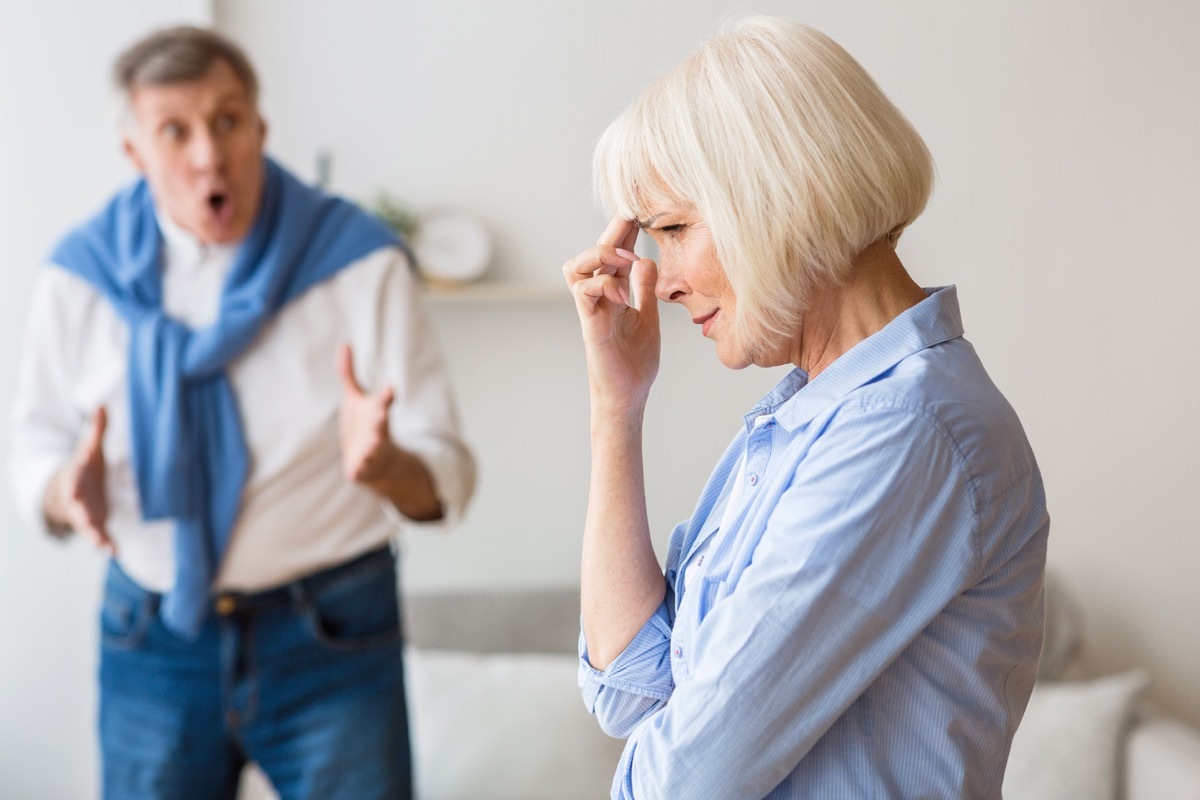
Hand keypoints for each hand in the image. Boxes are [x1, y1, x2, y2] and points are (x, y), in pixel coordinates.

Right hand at [44, 406, 113, 553]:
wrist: (71, 491)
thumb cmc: (85, 468)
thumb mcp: (90, 449)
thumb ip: (97, 430)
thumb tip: (101, 404)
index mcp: (75, 479)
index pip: (72, 481)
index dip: (72, 485)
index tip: (73, 488)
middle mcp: (78, 500)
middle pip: (77, 508)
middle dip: (82, 514)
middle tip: (87, 519)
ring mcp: (85, 515)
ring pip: (87, 528)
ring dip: (95, 536)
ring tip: (103, 546)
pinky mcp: (96, 526)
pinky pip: (100, 538)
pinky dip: (106, 545)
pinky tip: (115, 552)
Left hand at [337, 343, 397, 486]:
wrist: (376, 463)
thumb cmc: (364, 424)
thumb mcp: (355, 398)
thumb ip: (348, 373)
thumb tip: (345, 344)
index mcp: (375, 413)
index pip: (383, 402)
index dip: (386, 396)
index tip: (389, 389)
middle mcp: (377, 431)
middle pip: (380, 424)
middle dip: (381, 418)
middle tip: (382, 412)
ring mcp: (372, 451)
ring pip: (375, 448)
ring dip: (375, 445)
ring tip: (374, 441)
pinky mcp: (363, 468)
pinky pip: (362, 470)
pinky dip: (360, 469)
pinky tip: (355, 470)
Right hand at [563, 216, 660, 412]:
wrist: (628, 396)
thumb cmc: (634, 362)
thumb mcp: (648, 318)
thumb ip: (644, 290)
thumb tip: (645, 260)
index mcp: (614, 293)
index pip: (615, 254)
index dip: (624, 231)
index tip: (641, 212)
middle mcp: (599, 298)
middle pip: (592, 252)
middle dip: (612, 231)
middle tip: (634, 219)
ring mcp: (591, 310)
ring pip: (576, 266)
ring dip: (600, 255)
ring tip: (626, 259)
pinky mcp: (590, 325)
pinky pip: (583, 292)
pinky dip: (603, 284)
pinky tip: (624, 293)